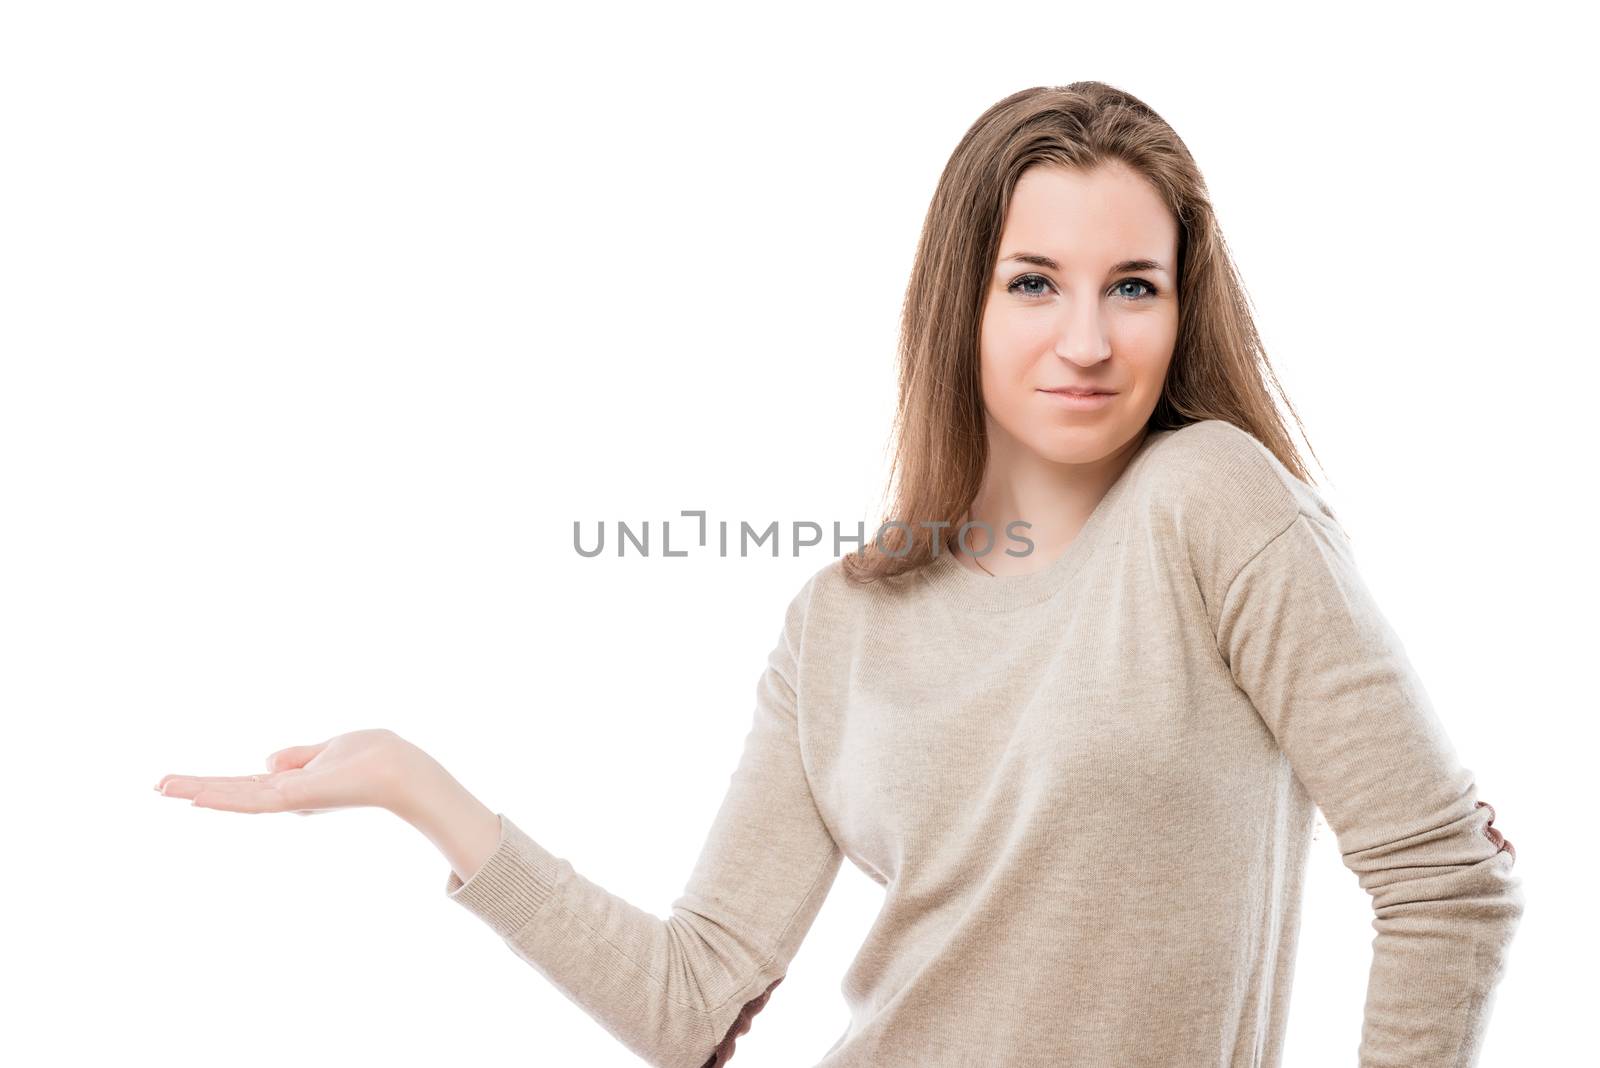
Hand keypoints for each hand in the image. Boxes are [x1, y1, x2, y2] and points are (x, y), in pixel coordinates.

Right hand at [154, 728, 441, 817]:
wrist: (401, 770)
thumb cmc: (372, 758)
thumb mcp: (328, 749)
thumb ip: (297, 756)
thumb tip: (265, 761)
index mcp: (293, 784)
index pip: (244, 784)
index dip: (213, 784)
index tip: (178, 782)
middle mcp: (287, 795)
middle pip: (233, 791)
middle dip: (196, 788)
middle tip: (157, 786)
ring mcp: (291, 798)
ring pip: (237, 796)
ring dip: (200, 791)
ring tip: (165, 787)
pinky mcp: (298, 797)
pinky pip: (256, 799)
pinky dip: (227, 798)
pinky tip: (200, 797)